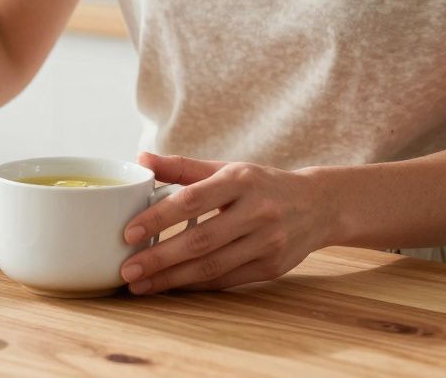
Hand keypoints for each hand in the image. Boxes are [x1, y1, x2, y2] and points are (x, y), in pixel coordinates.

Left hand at [119, 152, 332, 292]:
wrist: (319, 205)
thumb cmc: (261, 184)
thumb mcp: (226, 169)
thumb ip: (182, 167)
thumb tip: (140, 158)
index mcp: (240, 180)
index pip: (192, 200)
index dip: (158, 217)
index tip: (128, 232)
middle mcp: (256, 211)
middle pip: (200, 240)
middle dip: (159, 258)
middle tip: (127, 270)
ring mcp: (267, 242)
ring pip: (212, 266)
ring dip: (172, 279)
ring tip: (140, 285)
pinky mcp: (272, 267)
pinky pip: (226, 279)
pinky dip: (196, 286)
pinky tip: (170, 288)